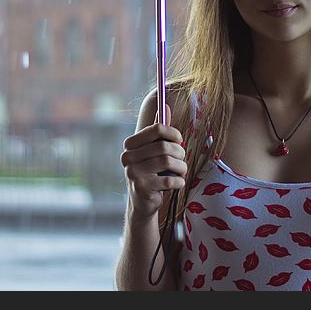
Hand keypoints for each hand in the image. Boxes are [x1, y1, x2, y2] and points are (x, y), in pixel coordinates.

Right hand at [120, 104, 186, 219]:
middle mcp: (128, 157)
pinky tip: (177, 183)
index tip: (179, 140)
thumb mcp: (154, 151)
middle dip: (180, 153)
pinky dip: (179, 181)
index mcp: (130, 144)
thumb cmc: (152, 173)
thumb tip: (165, 106)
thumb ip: (159, 131)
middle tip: (182, 159)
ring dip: (181, 167)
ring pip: (168, 162)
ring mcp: (133, 172)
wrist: (142, 203)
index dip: (173, 133)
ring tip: (181, 172)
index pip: (156, 129)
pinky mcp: (142, 187)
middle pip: (164, 146)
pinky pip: (170, 180)